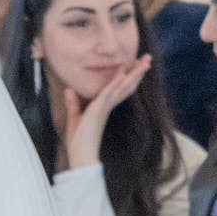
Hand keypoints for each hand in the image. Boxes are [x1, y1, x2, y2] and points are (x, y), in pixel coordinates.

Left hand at [59, 55, 151, 170]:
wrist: (81, 157)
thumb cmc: (79, 142)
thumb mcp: (74, 117)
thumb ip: (72, 103)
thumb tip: (68, 89)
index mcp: (104, 107)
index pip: (119, 88)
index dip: (127, 76)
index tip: (135, 64)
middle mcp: (108, 106)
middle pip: (126, 85)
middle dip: (137, 71)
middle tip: (148, 58)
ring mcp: (104, 107)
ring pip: (122, 86)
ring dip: (134, 73)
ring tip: (146, 61)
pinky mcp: (98, 110)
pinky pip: (109, 94)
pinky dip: (116, 84)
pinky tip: (123, 74)